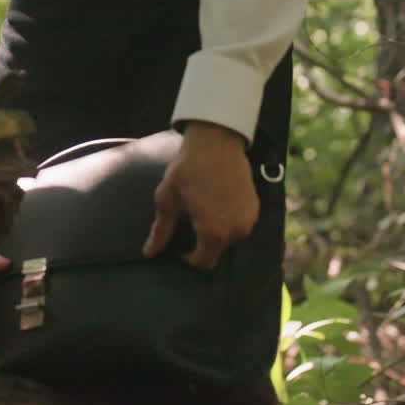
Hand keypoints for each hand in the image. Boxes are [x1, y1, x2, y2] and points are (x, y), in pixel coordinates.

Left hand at [143, 121, 258, 269]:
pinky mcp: (255, 208)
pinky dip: (229, 222)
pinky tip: (217, 206)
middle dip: (202, 246)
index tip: (179, 248)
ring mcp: (249, 219)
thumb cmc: (187, 170)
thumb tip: (148, 253)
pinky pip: (240, 225)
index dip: (188, 259)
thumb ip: (161, 230)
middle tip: (190, 226)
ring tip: (203, 214)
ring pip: (230, 240)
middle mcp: (236, 231)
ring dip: (217, 234)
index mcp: (213, 232)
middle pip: (217, 253)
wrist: (215, 142)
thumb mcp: (168, 200)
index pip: (203, 263)